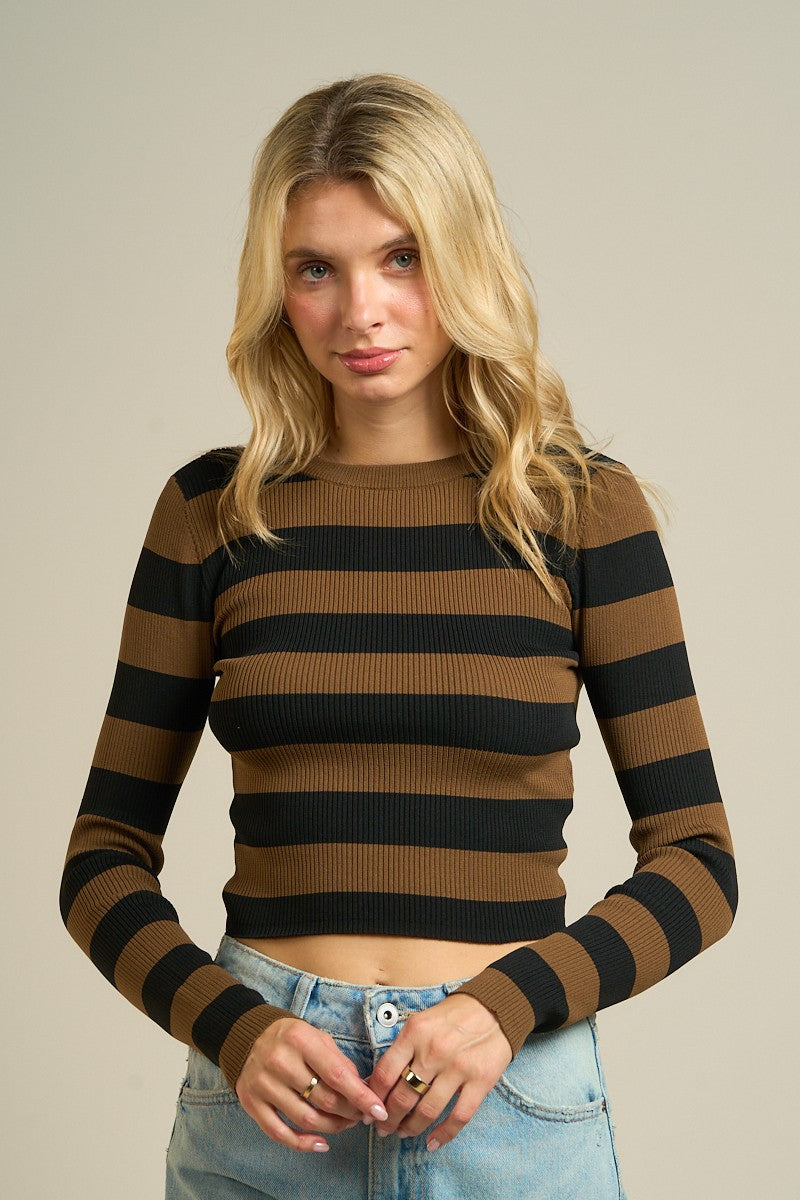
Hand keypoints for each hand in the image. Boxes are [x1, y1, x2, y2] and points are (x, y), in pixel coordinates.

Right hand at [235, 1016, 389, 1152]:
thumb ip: (339, 1062)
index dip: (361, 1096)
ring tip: (345, 1124)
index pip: (337, 1075)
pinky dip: (303, 1144)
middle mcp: (281, 1062)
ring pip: (306, 1119)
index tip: (379, 1111)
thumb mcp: (317, 1037)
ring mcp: (264, 1085)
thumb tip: (364, 1090)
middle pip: (324, 1100)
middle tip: (361, 1115)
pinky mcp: (252, 1103)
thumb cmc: (291, 1039)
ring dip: (332, 1127)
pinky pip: (279, 1133)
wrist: (246, 1035)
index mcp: (301, 1041)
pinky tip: (321, 1143)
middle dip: (350, 1113)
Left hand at [364, 994, 512, 1150]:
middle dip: (389, 1119)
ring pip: (427, 1111)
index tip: (370, 1111)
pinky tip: (432, 1143)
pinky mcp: (481, 1080)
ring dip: (411, 1128)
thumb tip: (377, 1082)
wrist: (495, 1008)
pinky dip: (443, 1135)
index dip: (373, 1098)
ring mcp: (458, 1067)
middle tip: (384, 1128)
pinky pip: (458, 1117)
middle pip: (403, 1096)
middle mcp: (434, 1050)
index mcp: (415, 1032)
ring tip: (404, 1133)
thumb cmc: (453, 1016)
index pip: (385, 1074)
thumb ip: (402, 1049)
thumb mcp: (421, 1021)